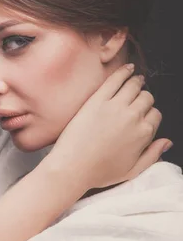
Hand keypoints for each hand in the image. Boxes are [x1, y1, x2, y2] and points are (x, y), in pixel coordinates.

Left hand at [43, 65, 170, 190]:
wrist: (72, 167)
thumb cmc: (100, 172)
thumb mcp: (133, 171)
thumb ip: (153, 155)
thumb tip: (167, 142)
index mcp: (143, 133)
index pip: (155, 115)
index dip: (149, 115)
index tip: (142, 116)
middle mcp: (133, 117)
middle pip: (146, 98)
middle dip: (144, 99)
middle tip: (137, 99)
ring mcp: (115, 106)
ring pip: (134, 86)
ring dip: (137, 82)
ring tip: (136, 80)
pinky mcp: (97, 100)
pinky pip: (115, 80)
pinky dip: (124, 71)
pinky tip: (127, 68)